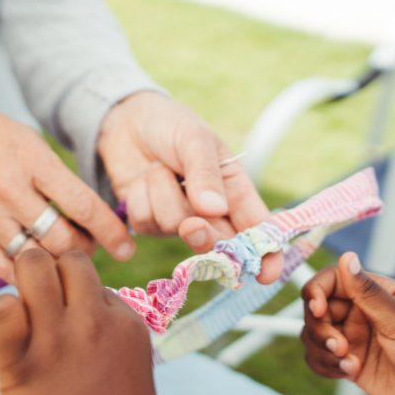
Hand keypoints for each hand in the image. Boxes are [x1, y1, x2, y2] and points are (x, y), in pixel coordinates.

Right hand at [0, 94, 135, 281]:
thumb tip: (96, 217)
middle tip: (89, 246)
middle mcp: (10, 190)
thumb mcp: (34, 144)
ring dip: (56, 264)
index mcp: (34, 162)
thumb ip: (62, 180)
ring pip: (34, 257)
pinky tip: (35, 267)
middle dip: (85, 249)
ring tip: (64, 257)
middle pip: (61, 239)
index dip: (110, 231)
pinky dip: (23, 272)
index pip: (82, 205)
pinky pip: (1, 265)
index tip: (127, 247)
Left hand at [0, 250, 181, 394]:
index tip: (68, 322)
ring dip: (20, 283)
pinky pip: (0, 309)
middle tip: (36, 305)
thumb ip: (107, 336)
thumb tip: (78, 311)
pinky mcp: (22, 363)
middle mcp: (95, 321)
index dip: (73, 294)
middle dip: (47, 270)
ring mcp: (59, 339)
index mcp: (127, 323)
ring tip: (20, 318)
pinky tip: (7, 343)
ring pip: (32, 266)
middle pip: (65, 257)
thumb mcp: (130, 372)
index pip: (92, 278)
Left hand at [97, 92, 281, 283]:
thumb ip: (205, 173)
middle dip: (203, 235)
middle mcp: (211, 212)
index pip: (257, 228)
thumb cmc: (171, 126)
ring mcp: (179, 220)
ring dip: (162, 194)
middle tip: (191, 224)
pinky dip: (140, 196)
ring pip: (174, 227)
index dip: (266, 254)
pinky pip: (145, 222)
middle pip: (216, 243)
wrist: (127, 121)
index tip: (267, 273)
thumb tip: (214, 209)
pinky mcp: (150, 223)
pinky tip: (142, 178)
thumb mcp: (195, 139)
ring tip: (160, 168)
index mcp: (234, 191)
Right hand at [302, 252, 394, 394]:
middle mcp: (361, 311)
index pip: (332, 280)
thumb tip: (346, 257)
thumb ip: (370, 293)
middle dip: (321, 329)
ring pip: (313, 334)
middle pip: (316, 309)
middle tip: (340, 347)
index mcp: (377, 292)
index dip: (317, 292)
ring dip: (323, 350)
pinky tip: (348, 372)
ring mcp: (353, 337)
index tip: (318, 310)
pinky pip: (318, 358)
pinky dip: (325, 366)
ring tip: (350, 364)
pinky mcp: (348, 361)